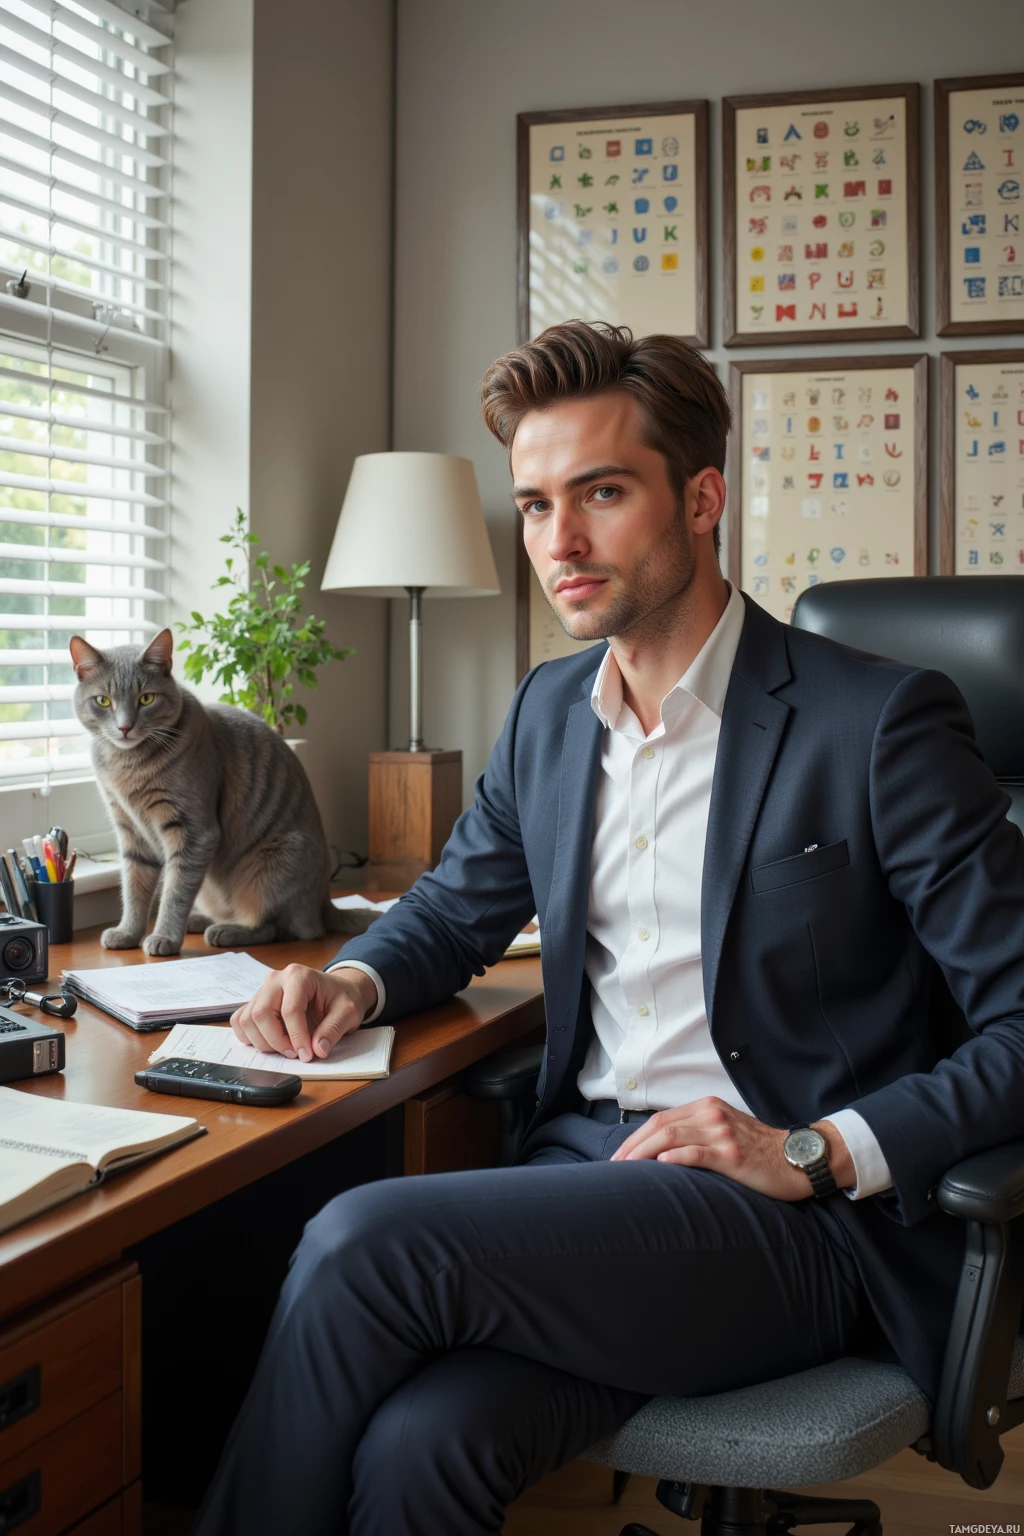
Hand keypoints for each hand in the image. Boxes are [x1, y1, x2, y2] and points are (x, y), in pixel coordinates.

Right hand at [230, 965, 377, 1062]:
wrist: (336, 991)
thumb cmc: (341, 998)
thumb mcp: (349, 1012)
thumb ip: (334, 1030)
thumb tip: (318, 1049)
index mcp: (299, 976)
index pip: (290, 1010)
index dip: (297, 1037)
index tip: (306, 1055)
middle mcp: (276, 979)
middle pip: (261, 1013)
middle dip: (276, 1041)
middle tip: (294, 1054)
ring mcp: (263, 989)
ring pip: (247, 1019)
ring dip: (262, 1041)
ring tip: (284, 1049)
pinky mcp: (256, 1001)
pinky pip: (240, 1020)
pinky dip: (250, 1036)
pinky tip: (269, 1042)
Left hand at [609, 1097, 852, 1200]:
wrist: (798, 1158)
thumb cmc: (760, 1150)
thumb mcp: (725, 1130)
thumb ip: (697, 1133)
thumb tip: (660, 1150)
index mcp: (707, 1107)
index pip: (660, 1119)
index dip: (634, 1138)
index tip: (618, 1158)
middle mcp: (712, 1114)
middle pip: (659, 1126)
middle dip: (631, 1147)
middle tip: (614, 1168)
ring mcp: (722, 1133)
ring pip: (671, 1137)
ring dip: (642, 1154)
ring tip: (626, 1171)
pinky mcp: (732, 1155)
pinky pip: (696, 1153)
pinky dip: (673, 1158)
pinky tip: (659, 1166)